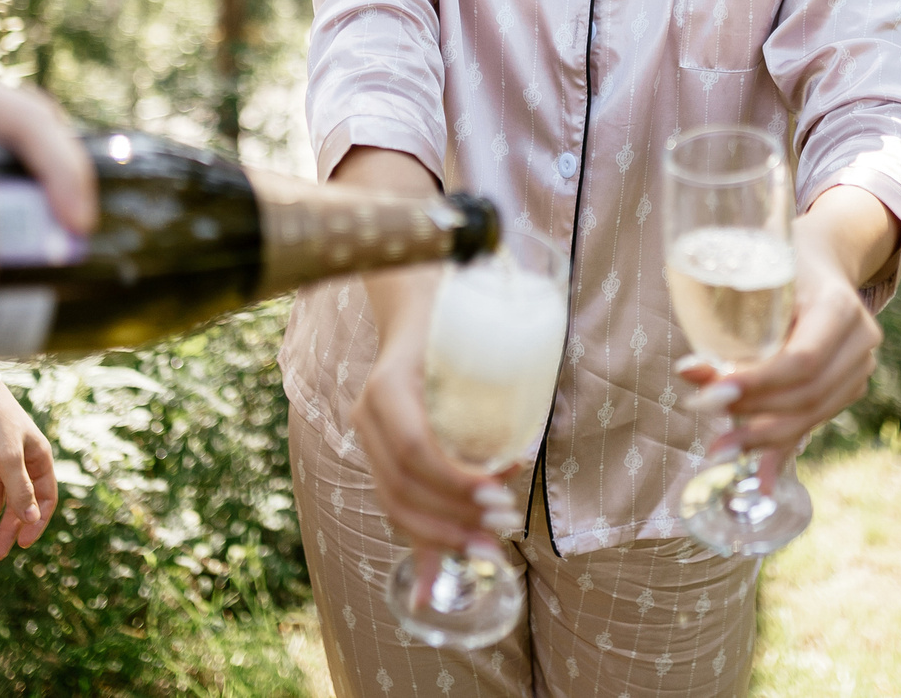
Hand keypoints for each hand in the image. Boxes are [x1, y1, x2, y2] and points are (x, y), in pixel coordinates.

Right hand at [347, 272, 517, 565]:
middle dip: (453, 515)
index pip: (413, 447)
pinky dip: (418, 550)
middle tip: (504, 525)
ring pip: (395, 503)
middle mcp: (368, 414)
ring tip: (489, 549)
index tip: (499, 489)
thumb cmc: (454, 318)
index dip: (454, 477)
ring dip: (443, 535)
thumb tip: (532, 434)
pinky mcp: (379, 456)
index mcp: (387, 384)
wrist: (416, 306)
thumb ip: (494, 378)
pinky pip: (396, 508)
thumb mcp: (471, 337)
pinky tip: (427, 593)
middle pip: (402, 484)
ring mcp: (367, 437)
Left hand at [678, 190, 895, 477]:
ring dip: (764, 436)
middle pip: (806, 394)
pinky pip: (814, 421)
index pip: (801, 360)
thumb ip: (730, 324)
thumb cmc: (781, 260)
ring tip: (720, 448)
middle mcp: (861, 340)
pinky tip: (761, 479)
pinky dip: (783, 447)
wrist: (825, 258)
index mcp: (840, 306)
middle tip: (705, 420)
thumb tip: (689, 372)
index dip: (757, 382)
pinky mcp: (849, 387)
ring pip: (812, 414)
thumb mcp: (759, 276)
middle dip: (754, 414)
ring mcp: (860, 367)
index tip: (712, 393)